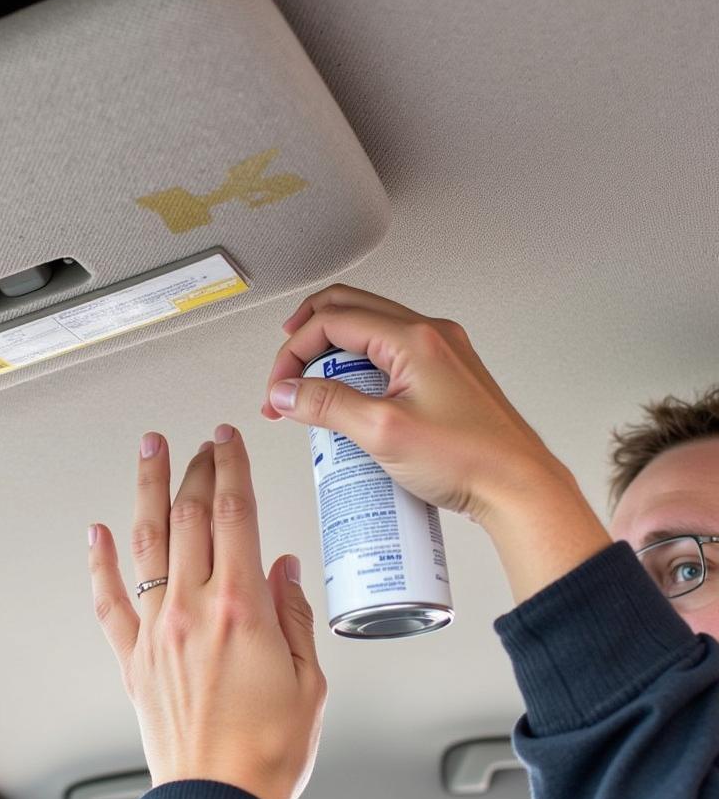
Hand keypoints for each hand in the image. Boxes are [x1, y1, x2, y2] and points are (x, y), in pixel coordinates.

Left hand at [88, 424, 326, 798]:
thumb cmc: (268, 750)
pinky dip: (101, 561)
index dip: (231, 467)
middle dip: (197, 468)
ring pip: (148, 541)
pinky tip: (98, 533)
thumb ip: (294, 613)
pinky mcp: (134, 657)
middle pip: (191, 515)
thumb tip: (284, 568)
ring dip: (148, 489)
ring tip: (149, 452)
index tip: (228, 441)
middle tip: (200, 443)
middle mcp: (194, 609)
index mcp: (243, 608)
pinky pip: (110, 599)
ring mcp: (158, 630)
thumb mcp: (310, 679)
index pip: (236, 513)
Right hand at [261, 285, 611, 601]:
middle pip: (349, 310)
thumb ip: (326, 405)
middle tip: (286, 372)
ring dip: (333, 354)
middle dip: (308, 339)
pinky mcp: (445, 375)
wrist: (519, 489)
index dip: (294, 350)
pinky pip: (390, 354)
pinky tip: (352, 403)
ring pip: (369, 330)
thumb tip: (285, 392)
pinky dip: (360, 369)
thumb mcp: (382, 432)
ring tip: (315, 393)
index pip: (333, 319)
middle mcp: (430, 335)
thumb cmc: (470, 460)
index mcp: (414, 338)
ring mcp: (441, 353)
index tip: (279, 387)